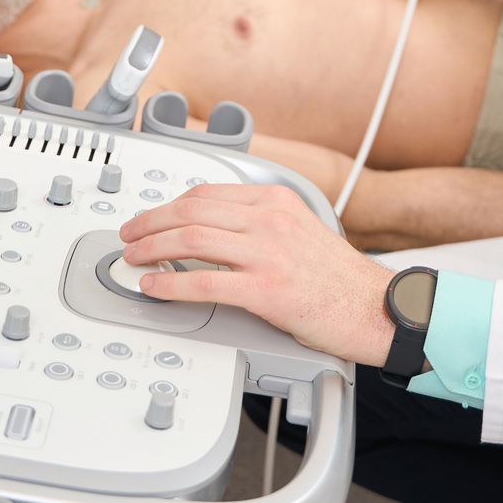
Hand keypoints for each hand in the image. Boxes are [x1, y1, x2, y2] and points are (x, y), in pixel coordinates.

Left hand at [118, 185, 397, 365]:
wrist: (373, 307)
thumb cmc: (339, 278)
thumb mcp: (300, 229)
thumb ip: (260, 225)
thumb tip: (213, 233)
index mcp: (276, 201)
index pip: (206, 194)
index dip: (168, 206)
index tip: (150, 218)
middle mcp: (269, 220)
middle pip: (190, 212)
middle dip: (149, 223)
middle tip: (129, 236)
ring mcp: (267, 254)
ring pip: (190, 240)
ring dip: (151, 249)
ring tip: (133, 260)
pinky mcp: (265, 290)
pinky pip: (203, 283)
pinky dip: (170, 285)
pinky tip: (155, 288)